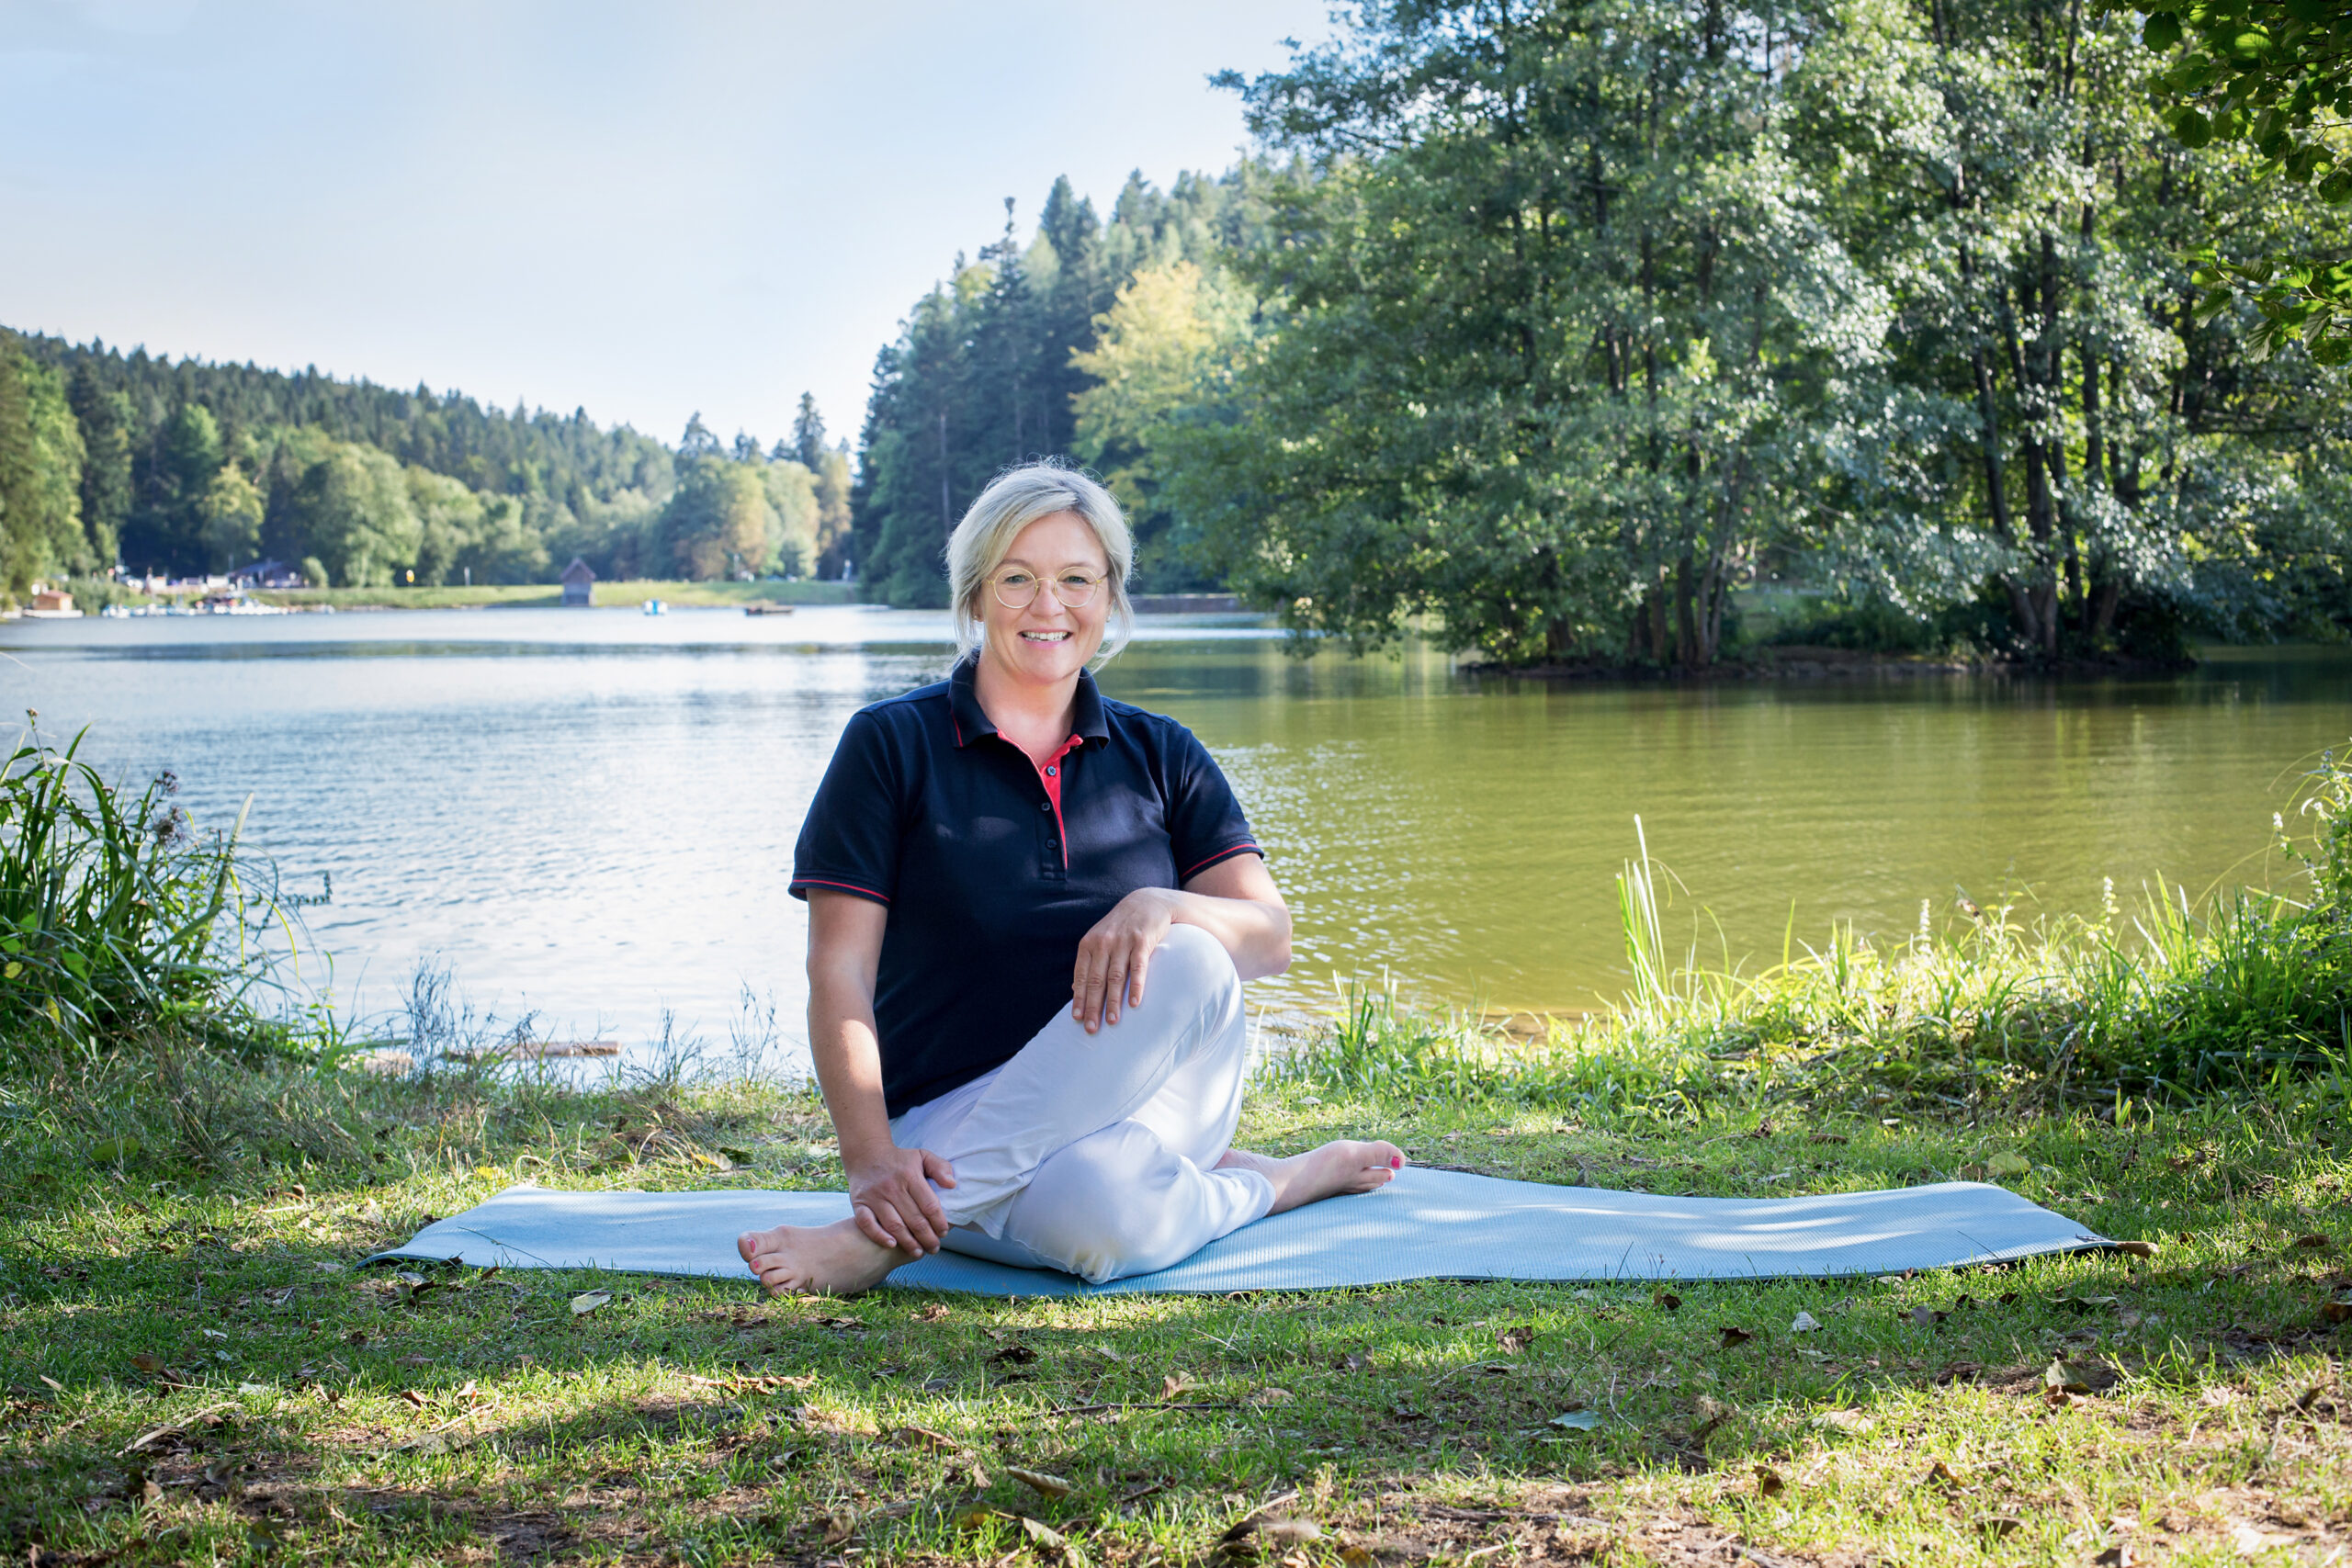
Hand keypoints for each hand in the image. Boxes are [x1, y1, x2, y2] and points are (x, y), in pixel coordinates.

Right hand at [844, 1144, 955, 1255]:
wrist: (865, 1154)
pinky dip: (879, 1236)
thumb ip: (940, 1168)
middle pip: (914, 1219)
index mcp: (910, 1175)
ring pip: (894, 1225)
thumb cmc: (899, 1160)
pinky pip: (867, 1224)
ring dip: (908, 1242)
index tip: (944, 1232)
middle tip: (934, 1248)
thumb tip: (952, 1185)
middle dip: (927, 1238)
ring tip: (919, 1252)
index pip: (929, 1205)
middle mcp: (892, 1187)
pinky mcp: (859, 1203)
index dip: (939, 1222)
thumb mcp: (922, 1156)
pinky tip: (892, 1245)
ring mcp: (874, 1196)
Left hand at [1073, 888, 1177, 1032]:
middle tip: (1092, 1028)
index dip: (1078, 998)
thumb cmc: (1121, 927)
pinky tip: (1134, 1003)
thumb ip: (1088, 963)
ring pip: (1115, 977)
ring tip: (1112, 1022)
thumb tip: (1074, 989)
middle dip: (1093, 1006)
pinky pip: (1138, 967)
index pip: (1081, 976)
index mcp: (1088, 944)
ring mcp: (1122, 941)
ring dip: (1113, 1001)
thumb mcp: (1099, 940)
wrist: (1147, 902)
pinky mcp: (1142, 941)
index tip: (1077, 1018)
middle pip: (1096, 980)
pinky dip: (1136, 986)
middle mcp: (1103, 943)